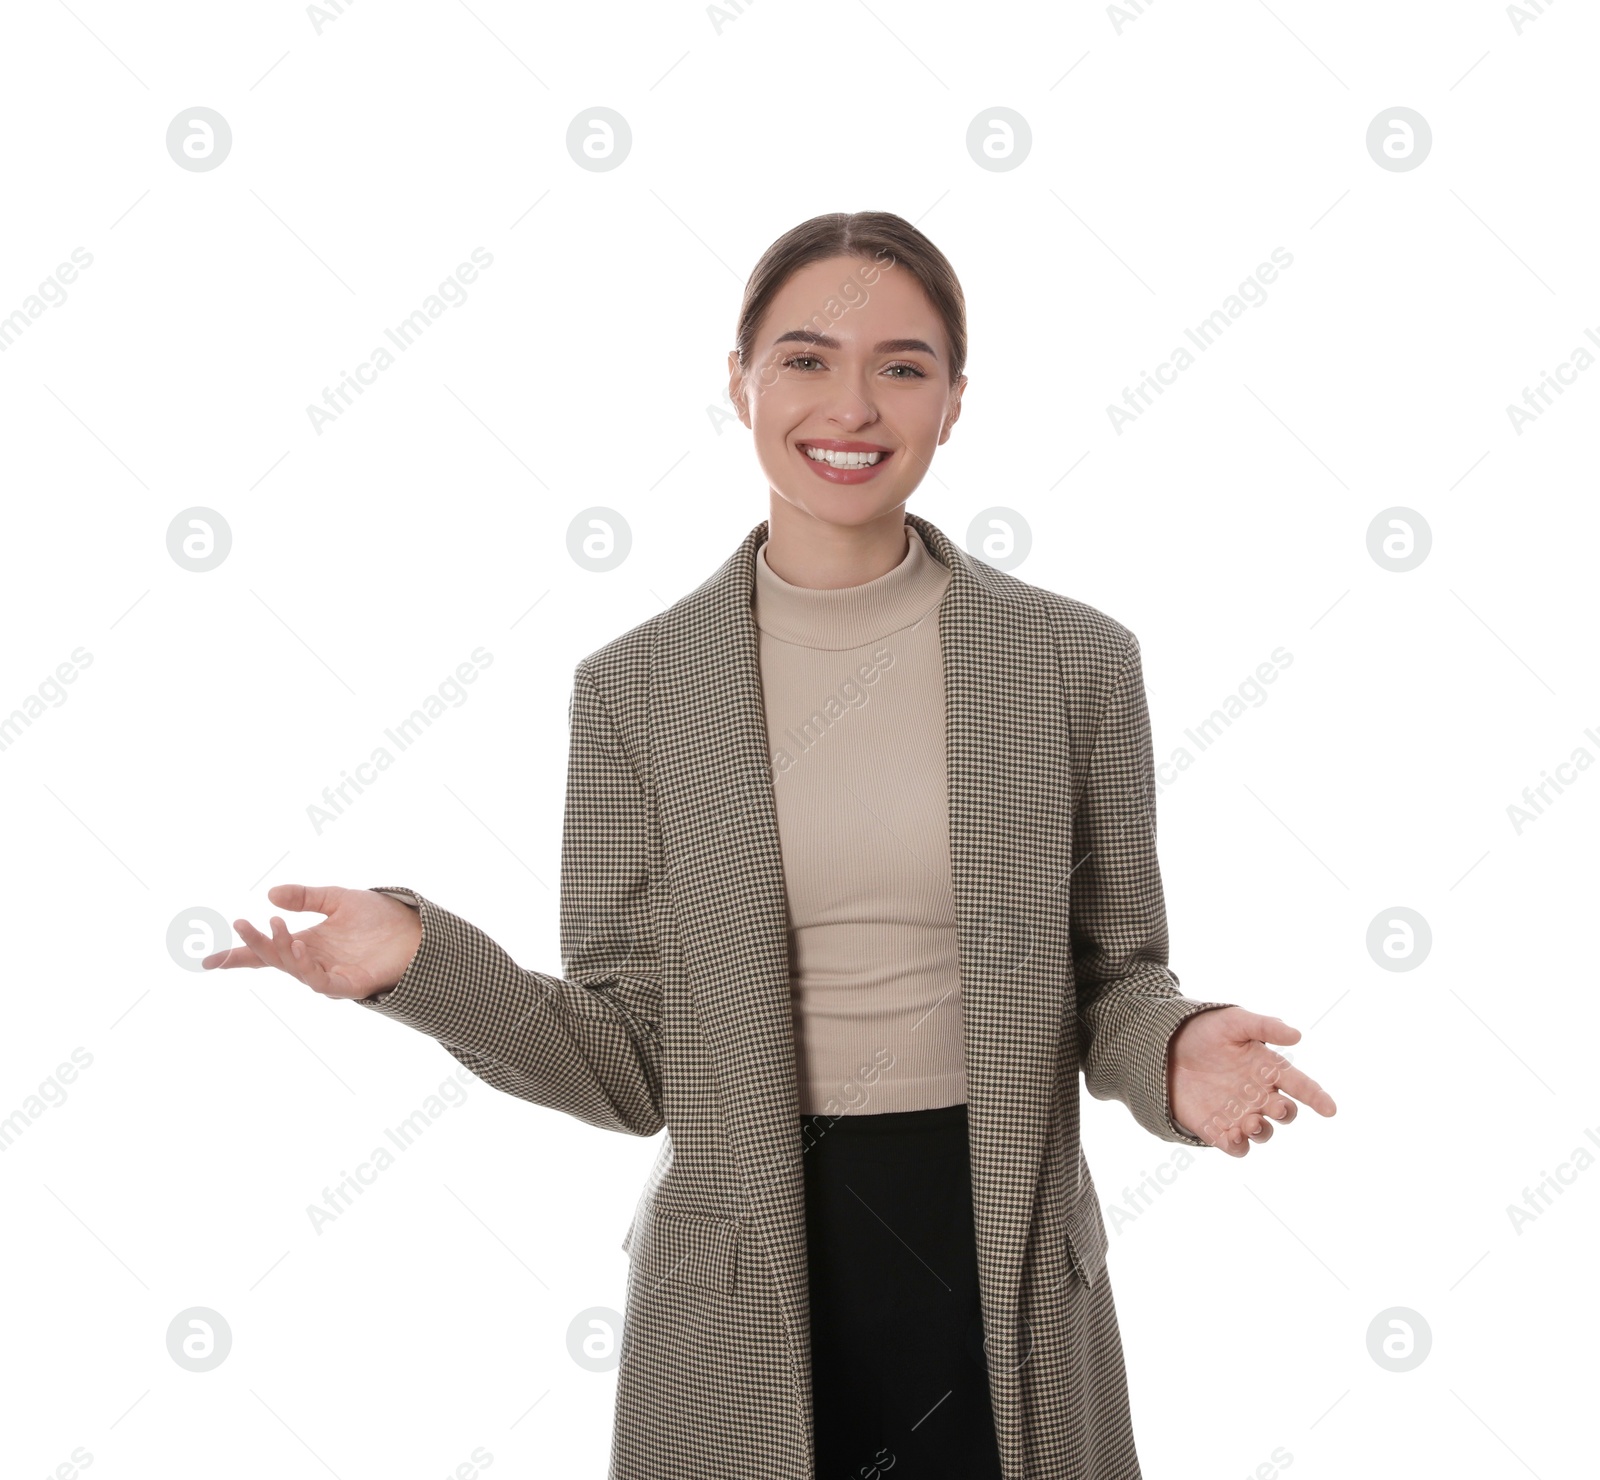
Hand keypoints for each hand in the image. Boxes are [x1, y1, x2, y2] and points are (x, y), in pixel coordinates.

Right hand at [200, 884, 422, 999]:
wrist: (416, 929)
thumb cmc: (379, 918)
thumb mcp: (337, 898)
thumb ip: (305, 897)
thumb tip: (270, 894)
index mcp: (306, 944)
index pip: (265, 953)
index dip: (237, 957)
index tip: (206, 962)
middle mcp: (313, 962)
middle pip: (274, 958)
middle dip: (255, 943)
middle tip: (242, 923)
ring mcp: (329, 976)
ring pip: (294, 968)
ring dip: (281, 948)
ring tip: (276, 925)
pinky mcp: (349, 985)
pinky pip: (321, 980)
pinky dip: (306, 966)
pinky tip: (300, 945)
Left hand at [1167, 1007, 1334, 1157]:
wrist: (1163, 1046)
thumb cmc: (1204, 1031)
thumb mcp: (1234, 1021)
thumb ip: (1265, 1026)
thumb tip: (1297, 1034)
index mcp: (1268, 1069)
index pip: (1300, 1085)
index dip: (1317, 1097)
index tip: (1330, 1109)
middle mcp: (1258, 1094)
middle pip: (1284, 1112)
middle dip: (1285, 1113)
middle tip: (1276, 1106)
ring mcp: (1238, 1112)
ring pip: (1263, 1132)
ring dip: (1262, 1131)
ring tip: (1250, 1122)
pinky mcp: (1216, 1127)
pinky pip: (1235, 1146)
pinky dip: (1238, 1146)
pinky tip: (1232, 1137)